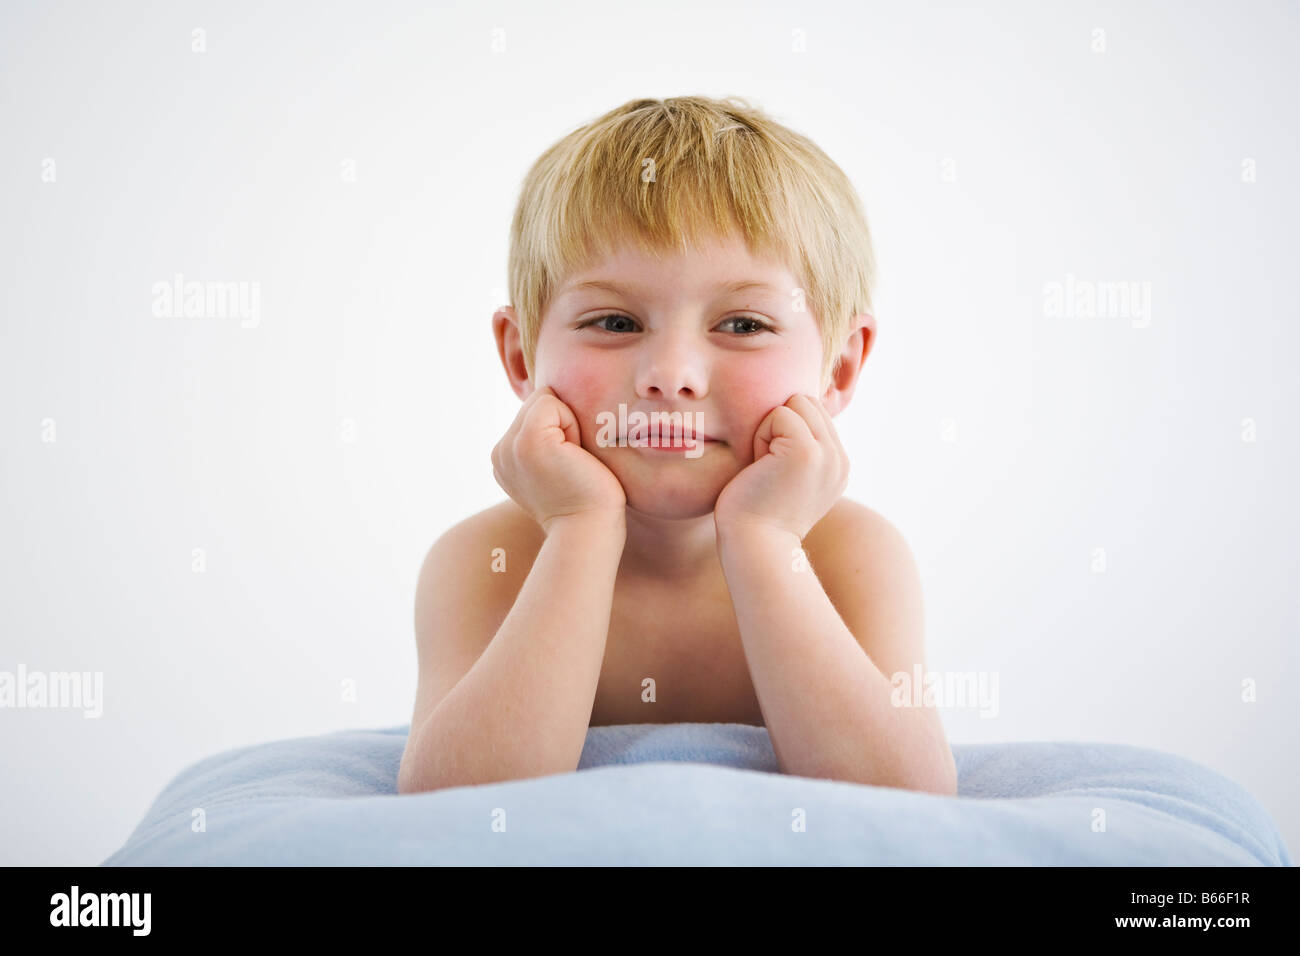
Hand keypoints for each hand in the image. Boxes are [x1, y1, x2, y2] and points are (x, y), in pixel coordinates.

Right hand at [491, 386, 626, 534]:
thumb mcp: (557, 468)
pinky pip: (551, 402)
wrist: (589, 530)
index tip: (568, 467)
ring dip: (568, 425)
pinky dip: (571, 424)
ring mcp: (509, 446)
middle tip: (571, 465)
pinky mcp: (527, 440)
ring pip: (544, 399)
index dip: (561, 429)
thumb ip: (547, 441)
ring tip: (571, 462)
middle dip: (563, 423)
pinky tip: (572, 457)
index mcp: (505, 460)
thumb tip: (560, 415)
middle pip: (537, 401)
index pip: (533, 412)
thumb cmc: (588, 502)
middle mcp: (500, 452)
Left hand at [713, 393, 848, 539]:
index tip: (775, 468)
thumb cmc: (758, 514)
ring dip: (769, 431)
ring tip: (766, 467)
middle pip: (807, 402)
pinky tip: (761, 467)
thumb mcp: (790, 479)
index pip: (815, 414)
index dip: (786, 430)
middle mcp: (839, 459)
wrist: (756, 545)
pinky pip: (779, 414)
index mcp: (839, 465)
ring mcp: (826, 454)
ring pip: (795, 404)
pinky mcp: (805, 451)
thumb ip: (801, 448)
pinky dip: (760, 437)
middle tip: (768, 466)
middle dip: (779, 426)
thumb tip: (790, 408)